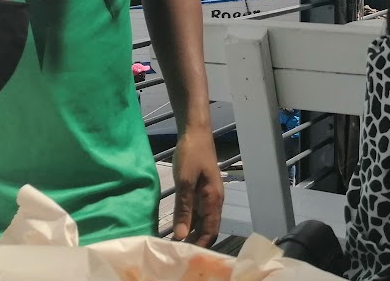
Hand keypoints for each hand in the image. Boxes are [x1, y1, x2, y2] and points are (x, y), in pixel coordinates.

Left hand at [171, 126, 223, 246]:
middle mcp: (214, 200)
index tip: (185, 257)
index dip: (200, 246)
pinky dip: (189, 221)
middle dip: (195, 242)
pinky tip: (178, 226)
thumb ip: (183, 209)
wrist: (195, 131)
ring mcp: (208, 194)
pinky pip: (198, 211)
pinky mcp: (201, 189)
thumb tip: (180, 236)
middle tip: (178, 254)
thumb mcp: (184, 182)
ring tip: (176, 244)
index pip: (211, 231)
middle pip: (208, 229)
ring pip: (203, 221)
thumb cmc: (191, 154)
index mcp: (214, 200)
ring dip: (191, 233)